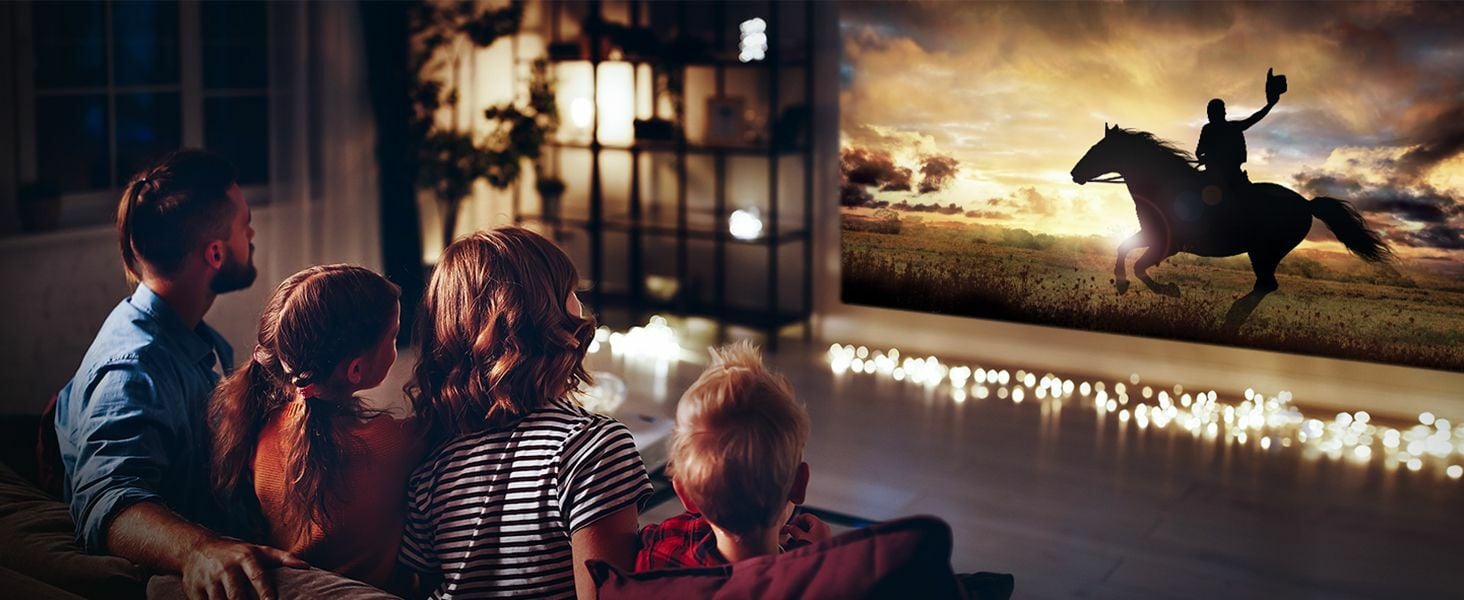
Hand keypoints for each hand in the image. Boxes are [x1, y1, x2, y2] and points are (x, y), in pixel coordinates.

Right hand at [181, 537, 307, 599]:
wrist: (196, 548)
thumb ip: (282, 558)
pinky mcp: (194, 590)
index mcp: (245, 557)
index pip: (257, 576)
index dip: (265, 591)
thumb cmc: (235, 552)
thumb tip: (307, 566)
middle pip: (237, 595)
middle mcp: (226, 568)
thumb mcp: (258, 550)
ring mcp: (208, 580)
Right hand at [781, 513, 832, 546]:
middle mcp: (823, 528)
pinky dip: (806, 539)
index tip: (790, 527)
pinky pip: (813, 537)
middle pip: (808, 523)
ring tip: (795, 542)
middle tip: (791, 534)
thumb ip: (795, 531)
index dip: (796, 520)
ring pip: (810, 531)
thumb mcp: (802, 539)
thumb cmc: (815, 549)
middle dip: (798, 528)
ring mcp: (825, 535)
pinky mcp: (824, 542)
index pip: (806, 516)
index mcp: (819, 524)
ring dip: (801, 535)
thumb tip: (790, 527)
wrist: (826, 562)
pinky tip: (801, 546)